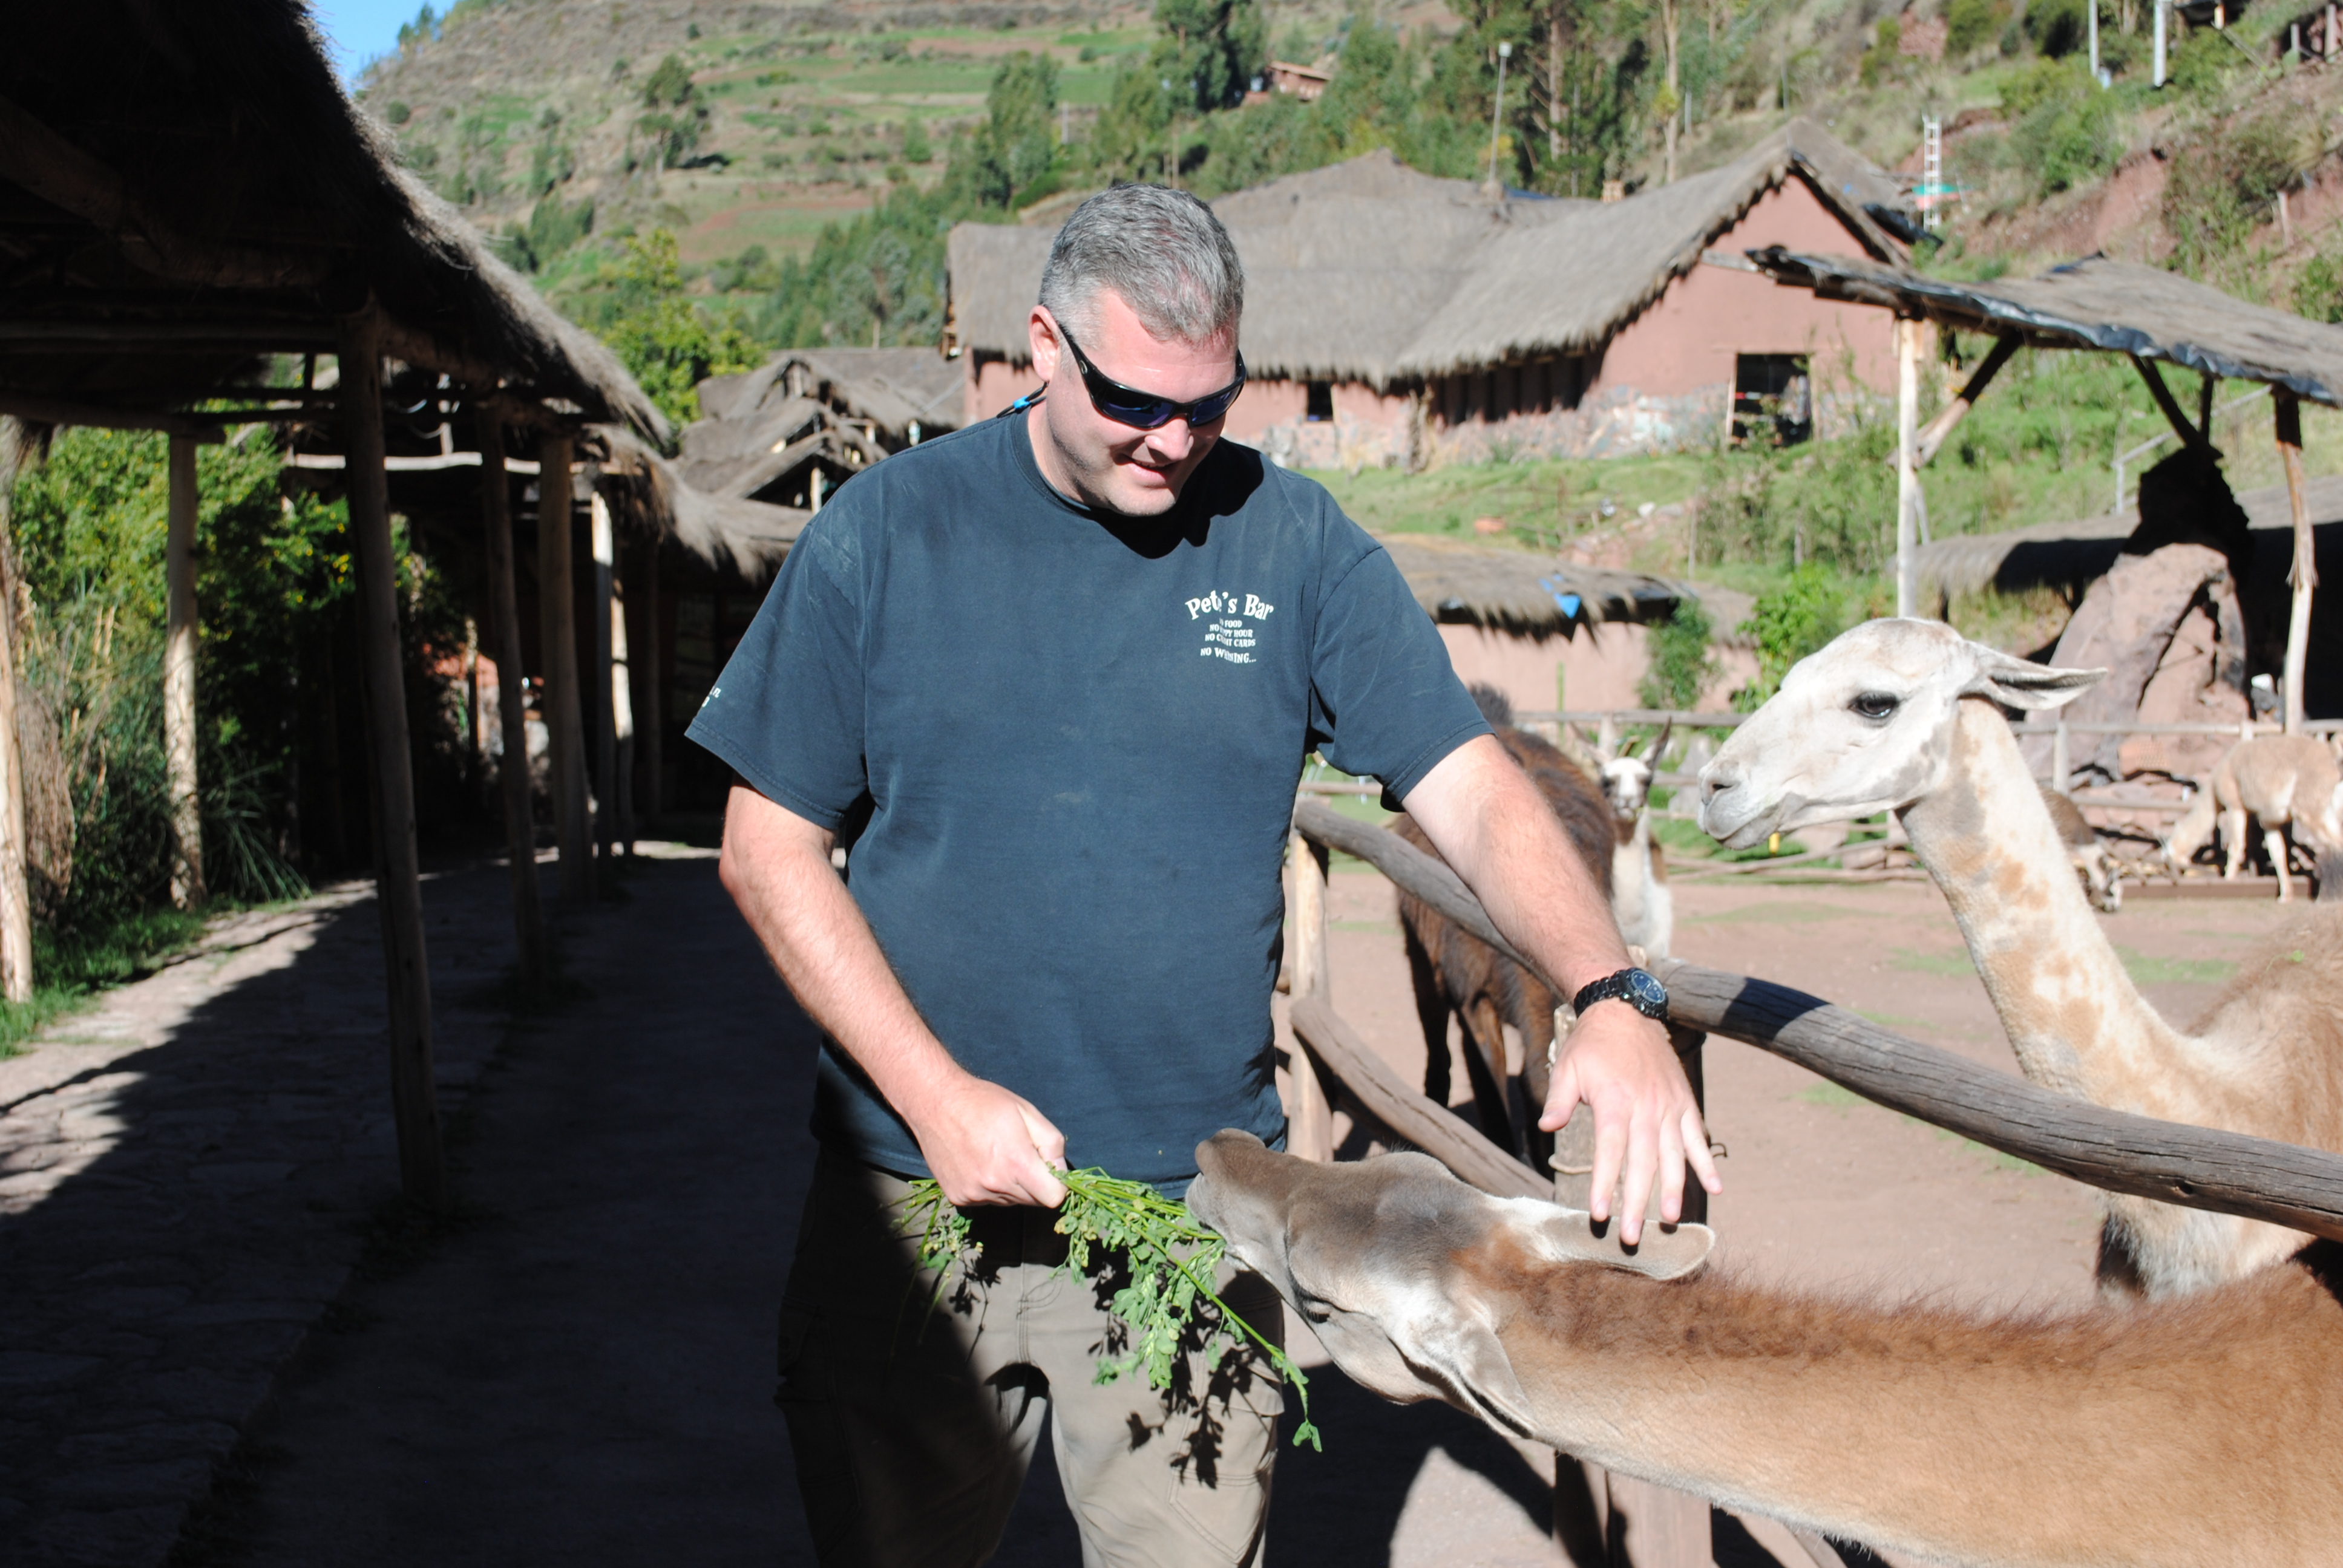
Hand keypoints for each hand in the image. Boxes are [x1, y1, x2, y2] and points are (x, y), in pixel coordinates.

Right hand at [904, 1070, 1068, 1207]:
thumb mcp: (1027, 1111)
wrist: (935, 1102)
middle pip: (1032, 1201)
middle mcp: (995, 1186)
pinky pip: (987, 1201)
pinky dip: (989, 1187)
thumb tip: (1060, 1170)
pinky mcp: (958, 1197)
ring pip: (1010, 1201)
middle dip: (1034, 1182)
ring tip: (996, 1154)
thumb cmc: (984, 1102)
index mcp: (1017, 1164)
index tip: (1048, 1168)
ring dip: (1011, 1184)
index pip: (1053, 1198)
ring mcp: (974, 1194)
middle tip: (1020, 1153)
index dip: (1057, 1184)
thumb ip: (1052, 1143)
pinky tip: (979, 1162)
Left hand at [1541, 1003, 1721, 1244]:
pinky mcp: (1685, 1102)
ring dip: (1674, 1189)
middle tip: (1633, 1235)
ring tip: (1669, 1220)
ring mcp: (1670, 1105)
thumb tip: (1546, 1128)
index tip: (1599, 1213)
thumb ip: (1559, 1100)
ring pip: (1675, 1154)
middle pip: (1644, 1161)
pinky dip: (1707, 1162)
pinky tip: (1716, 1189)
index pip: (1610, 1149)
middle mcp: (1647, 1106)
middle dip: (1638, 1201)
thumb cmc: (1592, 1045)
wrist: (1626, 1010)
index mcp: (1615, 1100)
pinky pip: (1698, 1137)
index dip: (1605, 1182)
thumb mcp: (1568, 1067)